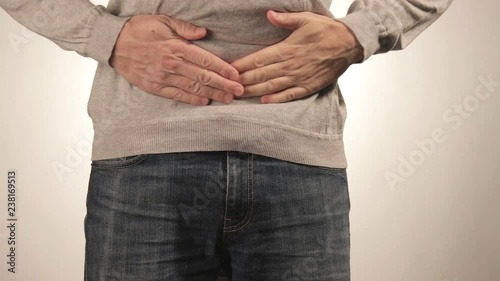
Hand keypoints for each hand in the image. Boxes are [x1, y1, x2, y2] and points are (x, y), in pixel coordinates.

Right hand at [110, 15, 243, 104]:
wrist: (113, 43)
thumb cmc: (139, 29)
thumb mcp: (163, 21)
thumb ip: (185, 28)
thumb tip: (204, 33)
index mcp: (176, 47)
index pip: (206, 60)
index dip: (223, 69)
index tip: (236, 75)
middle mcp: (172, 64)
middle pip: (204, 76)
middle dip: (224, 84)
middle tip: (239, 91)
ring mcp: (163, 77)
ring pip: (193, 88)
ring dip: (213, 94)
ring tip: (228, 98)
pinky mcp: (154, 87)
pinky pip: (177, 95)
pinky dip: (192, 99)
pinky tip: (205, 102)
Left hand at [231, 11, 363, 103]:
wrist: (350, 44)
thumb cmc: (326, 30)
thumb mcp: (306, 19)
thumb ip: (285, 19)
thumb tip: (269, 14)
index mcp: (287, 48)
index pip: (259, 59)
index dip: (242, 65)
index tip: (229, 70)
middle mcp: (291, 65)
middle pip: (261, 75)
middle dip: (243, 81)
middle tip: (228, 86)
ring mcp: (299, 77)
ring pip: (272, 87)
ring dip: (254, 91)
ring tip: (239, 95)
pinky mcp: (308, 86)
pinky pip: (290, 95)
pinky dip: (277, 99)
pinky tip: (264, 101)